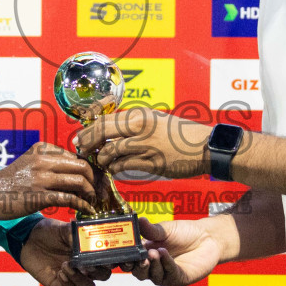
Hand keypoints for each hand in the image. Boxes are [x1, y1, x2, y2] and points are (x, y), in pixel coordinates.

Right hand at [0, 142, 96, 219]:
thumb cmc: (12, 180)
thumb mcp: (31, 161)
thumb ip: (52, 162)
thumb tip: (78, 171)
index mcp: (44, 149)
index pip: (77, 155)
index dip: (91, 168)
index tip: (97, 179)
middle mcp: (44, 160)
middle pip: (83, 166)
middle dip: (96, 180)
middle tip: (100, 191)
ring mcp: (42, 178)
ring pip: (79, 181)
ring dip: (91, 193)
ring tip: (93, 201)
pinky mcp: (40, 196)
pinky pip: (70, 199)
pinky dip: (82, 205)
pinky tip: (86, 210)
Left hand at [16, 213, 166, 285]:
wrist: (27, 239)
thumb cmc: (49, 231)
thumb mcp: (65, 228)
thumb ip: (80, 234)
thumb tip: (92, 237)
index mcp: (93, 250)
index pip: (114, 258)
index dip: (122, 261)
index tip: (124, 259)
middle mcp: (87, 265)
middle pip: (105, 275)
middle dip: (100, 270)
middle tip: (89, 262)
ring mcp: (75, 277)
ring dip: (82, 278)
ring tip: (69, 265)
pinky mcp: (62, 285)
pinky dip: (70, 283)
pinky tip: (62, 271)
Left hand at [70, 108, 213, 179]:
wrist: (205, 147)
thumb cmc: (182, 135)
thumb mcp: (157, 121)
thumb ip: (135, 125)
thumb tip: (113, 132)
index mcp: (140, 115)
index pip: (104, 121)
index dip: (88, 131)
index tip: (80, 138)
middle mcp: (140, 127)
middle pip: (102, 134)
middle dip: (87, 144)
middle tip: (81, 151)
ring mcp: (145, 145)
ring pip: (110, 152)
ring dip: (101, 159)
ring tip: (100, 163)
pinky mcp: (151, 162)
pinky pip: (123, 166)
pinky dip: (114, 169)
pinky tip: (113, 170)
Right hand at [122, 219, 222, 285]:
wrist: (207, 237)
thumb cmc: (185, 233)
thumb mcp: (165, 230)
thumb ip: (151, 229)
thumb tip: (139, 220)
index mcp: (145, 254)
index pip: (129, 260)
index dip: (124, 259)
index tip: (121, 252)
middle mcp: (153, 267)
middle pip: (138, 272)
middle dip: (137, 266)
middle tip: (139, 257)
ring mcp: (165, 274)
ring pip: (152, 275)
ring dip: (152, 265)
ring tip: (154, 253)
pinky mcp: (178, 278)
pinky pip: (169, 273)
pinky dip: (166, 264)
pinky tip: (164, 254)